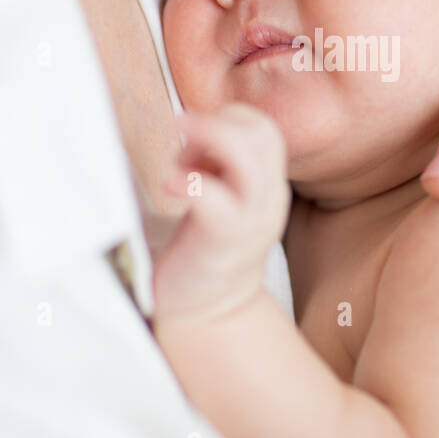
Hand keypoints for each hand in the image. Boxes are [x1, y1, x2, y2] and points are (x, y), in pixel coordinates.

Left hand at [153, 104, 290, 321]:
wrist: (208, 316)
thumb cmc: (203, 252)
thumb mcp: (223, 199)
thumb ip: (215, 163)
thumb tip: (189, 124)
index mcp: (267, 185)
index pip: (263, 127)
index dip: (226, 121)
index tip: (193, 145)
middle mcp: (268, 198)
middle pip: (262, 132)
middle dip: (217, 124)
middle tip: (183, 150)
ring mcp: (250, 218)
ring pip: (248, 154)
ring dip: (206, 142)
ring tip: (179, 167)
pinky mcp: (223, 238)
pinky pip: (215, 195)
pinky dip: (188, 181)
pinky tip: (170, 189)